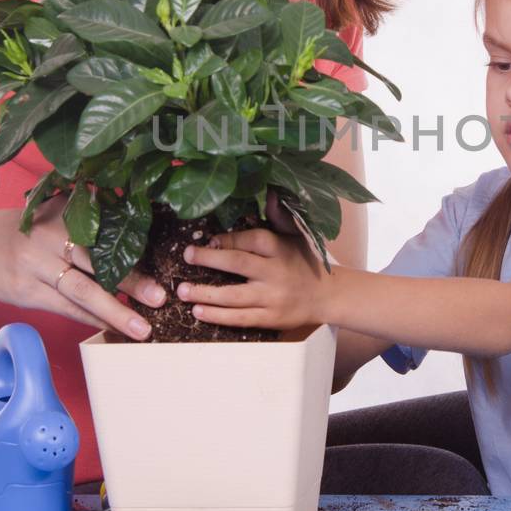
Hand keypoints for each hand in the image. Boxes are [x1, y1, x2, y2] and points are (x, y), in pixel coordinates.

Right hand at [0, 195, 165, 339]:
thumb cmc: (22, 227)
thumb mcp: (51, 210)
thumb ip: (85, 214)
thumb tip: (134, 216)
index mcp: (61, 215)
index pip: (104, 236)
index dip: (133, 253)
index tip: (162, 267)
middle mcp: (48, 239)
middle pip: (96, 263)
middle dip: (131, 283)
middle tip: (160, 298)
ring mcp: (34, 267)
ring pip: (81, 291)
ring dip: (114, 311)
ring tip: (141, 328)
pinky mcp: (24, 292)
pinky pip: (64, 308)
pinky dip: (89, 319)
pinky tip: (111, 329)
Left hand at [175, 226, 333, 331]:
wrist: (327, 296)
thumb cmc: (305, 262)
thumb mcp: (297, 236)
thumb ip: (279, 216)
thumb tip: (269, 192)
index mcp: (280, 249)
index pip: (250, 240)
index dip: (227, 239)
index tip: (208, 240)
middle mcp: (276, 272)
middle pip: (238, 264)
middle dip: (209, 260)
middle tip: (187, 256)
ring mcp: (272, 298)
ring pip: (234, 296)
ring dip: (206, 293)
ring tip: (182, 291)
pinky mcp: (270, 319)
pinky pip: (241, 318)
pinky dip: (218, 316)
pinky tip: (198, 312)